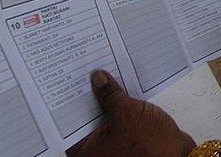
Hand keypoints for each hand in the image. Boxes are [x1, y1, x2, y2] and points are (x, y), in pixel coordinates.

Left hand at [67, 70, 196, 156]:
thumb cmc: (150, 146)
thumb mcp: (127, 113)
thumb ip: (110, 94)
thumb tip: (98, 79)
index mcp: (86, 152)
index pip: (70, 122)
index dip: (71, 99)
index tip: (73, 78)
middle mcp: (96, 152)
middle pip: (86, 118)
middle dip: (91, 96)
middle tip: (90, 71)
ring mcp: (112, 148)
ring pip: (103, 119)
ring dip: (107, 101)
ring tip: (106, 75)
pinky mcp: (127, 143)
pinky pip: (118, 122)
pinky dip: (120, 109)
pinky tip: (123, 91)